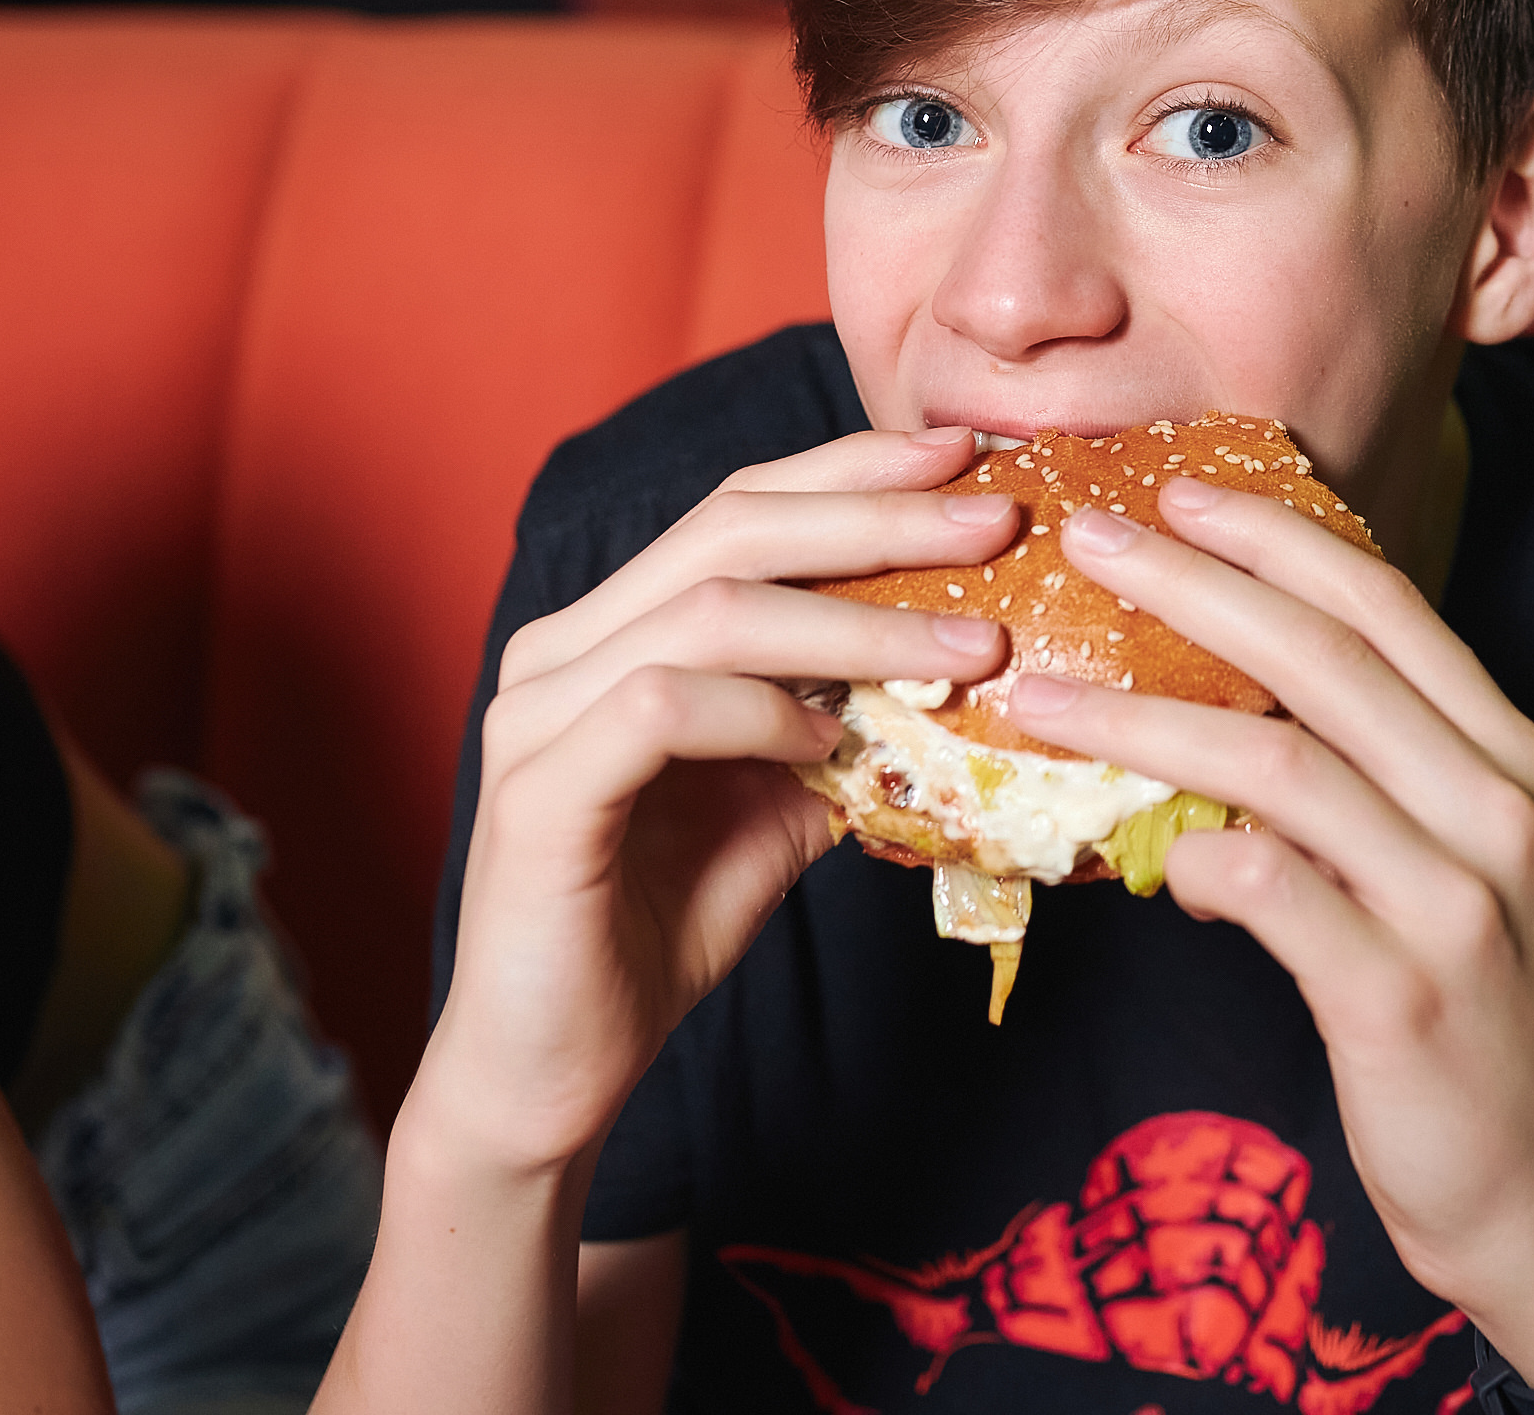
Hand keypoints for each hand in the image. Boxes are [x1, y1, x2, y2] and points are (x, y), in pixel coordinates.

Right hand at [420, 427, 1016, 1177]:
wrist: (552, 1074)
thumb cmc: (657, 932)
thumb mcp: (780, 810)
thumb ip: (842, 729)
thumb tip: (966, 669)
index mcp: (615, 630)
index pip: (740, 509)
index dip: (854, 472)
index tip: (967, 460)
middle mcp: (564, 648)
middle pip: (729, 529)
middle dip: (876, 516)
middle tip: (995, 523)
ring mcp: (539, 714)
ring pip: (709, 613)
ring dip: (855, 624)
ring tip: (971, 650)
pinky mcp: (538, 793)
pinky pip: (660, 710)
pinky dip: (760, 711)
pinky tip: (831, 740)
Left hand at [1008, 479, 1533, 1393]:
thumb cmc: (1481, 1017)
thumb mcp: (1445, 867)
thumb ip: (1361, 781)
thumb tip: (1212, 716)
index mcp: (1507, 753)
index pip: (1385, 603)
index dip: (1276, 533)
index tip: (1177, 489)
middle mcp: (1494, 806)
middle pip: (1323, 655)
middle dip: (1191, 581)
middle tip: (1084, 537)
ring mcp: (1454, 898)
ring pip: (1279, 761)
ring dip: (1144, 717)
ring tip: (1042, 696)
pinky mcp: (1399, 993)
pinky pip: (1268, 889)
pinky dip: (1186, 856)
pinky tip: (1132, 857)